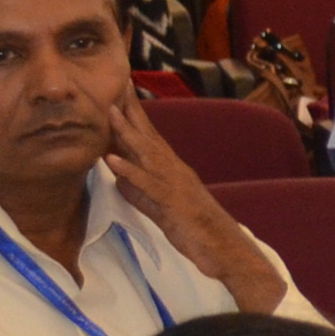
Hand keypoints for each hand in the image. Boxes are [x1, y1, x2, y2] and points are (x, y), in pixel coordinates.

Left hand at [98, 86, 283, 312]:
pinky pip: (148, 184)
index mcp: (172, 170)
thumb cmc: (196, 232)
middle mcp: (174, 170)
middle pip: (149, 136)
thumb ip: (141, 193)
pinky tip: (111, 160)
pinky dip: (129, 170)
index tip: (119, 93)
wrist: (226, 251)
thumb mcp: (161, 210)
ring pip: (147, 153)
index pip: (149, 137)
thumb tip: (119, 179)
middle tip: (115, 84)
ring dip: (127, 132)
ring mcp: (174, 184)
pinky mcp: (172, 202)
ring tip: (108, 112)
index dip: (134, 115)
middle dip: (131, 111)